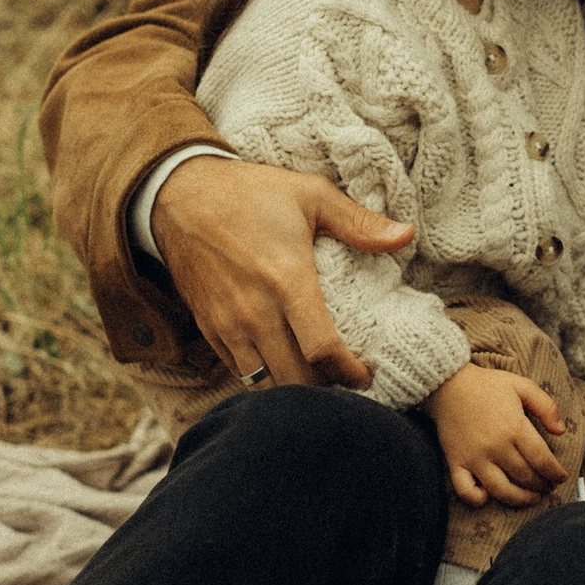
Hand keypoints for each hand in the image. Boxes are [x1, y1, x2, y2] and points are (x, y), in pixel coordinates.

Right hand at [154, 155, 414, 389]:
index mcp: (286, 280)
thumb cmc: (250, 193)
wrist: (178, 196)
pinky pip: (239, 373)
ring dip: (293, 390)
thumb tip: (406, 236)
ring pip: (264, 384)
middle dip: (326, 390)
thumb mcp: (310, 193)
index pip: (321, 350)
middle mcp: (255, 311)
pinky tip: (284, 369)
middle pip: (296, 379)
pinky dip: (264, 380)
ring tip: (318, 383)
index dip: (349, 373)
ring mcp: (227, 324)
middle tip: (347, 386)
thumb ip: (359, 222)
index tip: (366, 376)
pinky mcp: (209, 329)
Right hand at [430, 362, 573, 509]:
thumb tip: (561, 431)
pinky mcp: (457, 463)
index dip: (555, 473)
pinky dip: (477, 499)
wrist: (448, 385)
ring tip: (532, 498)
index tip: (562, 477)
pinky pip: (465, 490)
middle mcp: (496, 447)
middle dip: (542, 486)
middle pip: (526, 477)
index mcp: (515, 428)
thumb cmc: (487, 385)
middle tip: (549, 487)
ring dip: (521, 499)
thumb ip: (546, 407)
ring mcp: (475, 458)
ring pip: (502, 490)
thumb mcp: (522, 386)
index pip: (542, 460)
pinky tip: (488, 496)